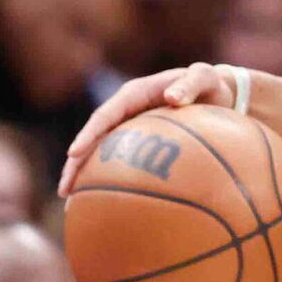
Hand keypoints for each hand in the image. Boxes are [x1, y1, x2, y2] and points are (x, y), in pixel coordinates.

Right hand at [59, 62, 246, 195]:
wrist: (217, 91)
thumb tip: (172, 98)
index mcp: (134, 94)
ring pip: (102, 153)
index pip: (105, 116)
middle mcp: (126, 111)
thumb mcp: (205, 78)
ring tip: (73, 202)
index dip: (89, 135)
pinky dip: (111, 180)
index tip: (74, 154)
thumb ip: (191, 85)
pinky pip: (122, 162)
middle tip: (64, 190)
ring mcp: (131, 127)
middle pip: (94, 138)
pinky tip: (106, 204)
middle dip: (76, 164)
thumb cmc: (210, 84)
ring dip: (85, 176)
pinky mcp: (140, 142)